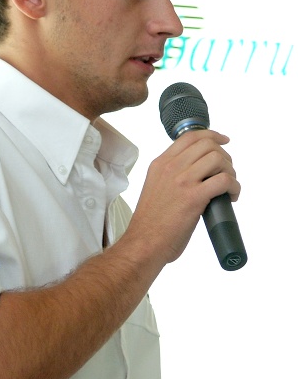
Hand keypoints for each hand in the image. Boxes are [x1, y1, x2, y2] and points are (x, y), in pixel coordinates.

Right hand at [125, 129, 239, 266]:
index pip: (189, 137)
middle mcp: (170, 167)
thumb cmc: (151, 222)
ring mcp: (182, 181)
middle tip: (227, 173)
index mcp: (160, 164)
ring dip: (230, 171)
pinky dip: (234, 186)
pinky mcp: (193, 197)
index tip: (223, 141)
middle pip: (207, 144)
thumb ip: (171, 176)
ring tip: (229, 186)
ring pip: (217, 159)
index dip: (212, 135)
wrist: (144, 243)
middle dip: (224, 156)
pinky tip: (232, 196)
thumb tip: (196, 173)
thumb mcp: (155, 187)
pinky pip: (224, 180)